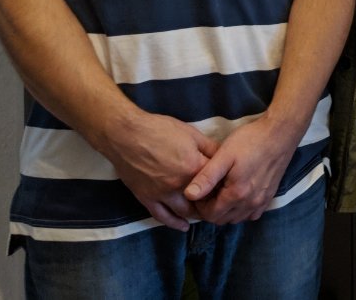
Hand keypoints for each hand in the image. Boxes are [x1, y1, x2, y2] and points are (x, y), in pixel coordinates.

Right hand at [101, 112, 219, 230]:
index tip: (229, 185)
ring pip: (185, 212)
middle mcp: (180, 185)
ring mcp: (162, 194)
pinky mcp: (147, 199)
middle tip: (220, 202)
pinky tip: (184, 226)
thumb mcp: (191, 133)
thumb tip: (224, 157)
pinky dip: (174, 223)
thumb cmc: (160, 129)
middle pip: (202, 201)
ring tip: (205, 213)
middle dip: (212, 202)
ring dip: (196, 214)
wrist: (126, 135)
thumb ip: (209, 147)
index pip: (216, 181)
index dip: (224, 183)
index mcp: (193, 167)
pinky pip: (162, 216)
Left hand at [185, 115, 301, 224]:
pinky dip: (241, 210)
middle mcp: (250, 203)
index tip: (199, 189)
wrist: (280, 133)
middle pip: (222, 219)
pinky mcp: (269, 197)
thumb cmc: (250, 141)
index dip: (200, 205)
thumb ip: (206, 177)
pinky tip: (239, 194)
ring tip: (222, 190)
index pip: (210, 215)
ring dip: (226, 210)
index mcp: (236, 194)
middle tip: (209, 189)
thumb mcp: (224, 155)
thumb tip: (188, 195)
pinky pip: (251, 214)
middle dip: (211, 209)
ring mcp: (261, 202)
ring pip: (236, 218)